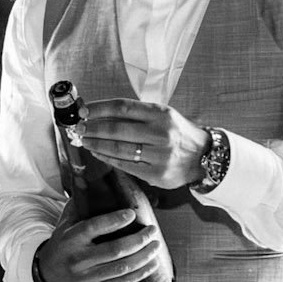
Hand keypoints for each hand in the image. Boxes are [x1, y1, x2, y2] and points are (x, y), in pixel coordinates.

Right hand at [34, 202, 168, 281]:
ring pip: (122, 267)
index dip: (114, 220)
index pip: (93, 227)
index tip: (132, 214)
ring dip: (144, 256)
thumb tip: (90, 179)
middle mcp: (78, 259)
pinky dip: (140, 274)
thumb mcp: (64, 223)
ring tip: (156, 245)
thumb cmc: (62, 244)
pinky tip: (151, 264)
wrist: (48, 275)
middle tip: (152, 230)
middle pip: (114, 249)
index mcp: (71, 239)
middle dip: (139, 240)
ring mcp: (86, 278)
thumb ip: (79, 204)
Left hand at [78, 98, 211, 189]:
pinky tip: (98, 154)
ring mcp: (159, 155)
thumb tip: (100, 113)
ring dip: (97, 145)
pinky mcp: (156, 174)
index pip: (122, 107)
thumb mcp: (164, 115)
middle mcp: (160, 133)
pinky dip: (108, 159)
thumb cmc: (178, 133)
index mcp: (161, 113)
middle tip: (79, 128)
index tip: (83, 110)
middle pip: (117, 129)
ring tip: (85, 141)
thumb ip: (137, 114)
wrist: (204, 156)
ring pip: (119, 149)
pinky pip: (125, 165)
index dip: (99, 108)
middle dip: (93, 128)